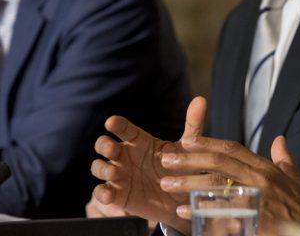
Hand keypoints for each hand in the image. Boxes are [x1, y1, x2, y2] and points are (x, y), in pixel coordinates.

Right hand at [91, 96, 209, 232]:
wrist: (180, 200)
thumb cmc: (180, 168)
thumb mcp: (187, 148)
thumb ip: (192, 125)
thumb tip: (201, 100)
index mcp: (139, 141)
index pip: (123, 128)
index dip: (116, 124)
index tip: (111, 122)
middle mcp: (125, 155)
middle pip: (103, 144)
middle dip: (104, 145)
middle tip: (112, 149)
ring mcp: (118, 175)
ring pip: (98, 167)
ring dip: (102, 169)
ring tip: (114, 173)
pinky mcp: (117, 195)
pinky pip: (100, 192)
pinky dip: (101, 193)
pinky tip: (109, 195)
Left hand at [158, 134, 299, 235]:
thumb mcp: (296, 181)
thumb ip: (285, 160)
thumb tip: (279, 139)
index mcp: (266, 168)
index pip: (232, 150)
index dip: (208, 143)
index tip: (186, 141)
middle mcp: (261, 180)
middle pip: (219, 164)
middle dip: (190, 160)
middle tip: (166, 160)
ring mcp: (258, 200)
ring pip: (217, 186)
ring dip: (188, 184)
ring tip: (167, 184)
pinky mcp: (255, 221)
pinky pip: (222, 214)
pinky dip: (201, 211)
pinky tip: (184, 211)